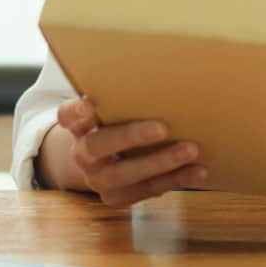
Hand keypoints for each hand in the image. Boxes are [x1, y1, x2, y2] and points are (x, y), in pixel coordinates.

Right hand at [47, 96, 206, 207]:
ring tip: (190, 149)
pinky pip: (146, 190)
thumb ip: (124, 97)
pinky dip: (174, 180)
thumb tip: (167, 68)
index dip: (76, 110)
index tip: (91, 103)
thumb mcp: (113, 110)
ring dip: (160, 162)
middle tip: (162, 128)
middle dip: (131, 137)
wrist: (102, 163)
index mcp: (78, 126)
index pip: (68, 116)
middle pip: (97, 146)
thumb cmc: (116, 125)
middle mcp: (82, 153)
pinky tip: (198, 170)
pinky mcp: (116, 197)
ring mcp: (97, 178)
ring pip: (124, 174)